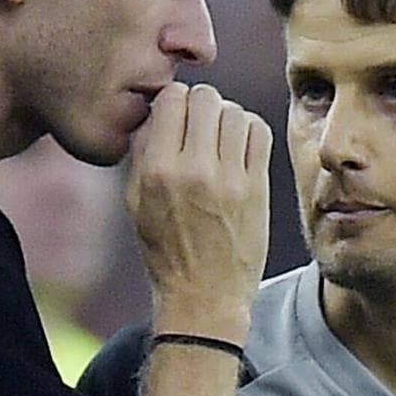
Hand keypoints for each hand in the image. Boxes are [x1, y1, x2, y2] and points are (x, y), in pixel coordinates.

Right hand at [126, 83, 271, 342]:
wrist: (204, 297)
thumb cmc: (165, 251)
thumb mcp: (135, 203)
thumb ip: (143, 154)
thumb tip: (158, 111)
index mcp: (157, 171)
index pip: (172, 99)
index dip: (174, 102)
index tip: (176, 117)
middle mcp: (193, 170)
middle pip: (206, 97)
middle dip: (200, 105)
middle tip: (199, 124)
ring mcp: (229, 179)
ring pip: (235, 111)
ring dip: (226, 117)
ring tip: (219, 137)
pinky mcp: (256, 188)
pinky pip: (259, 132)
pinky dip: (249, 131)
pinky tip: (239, 147)